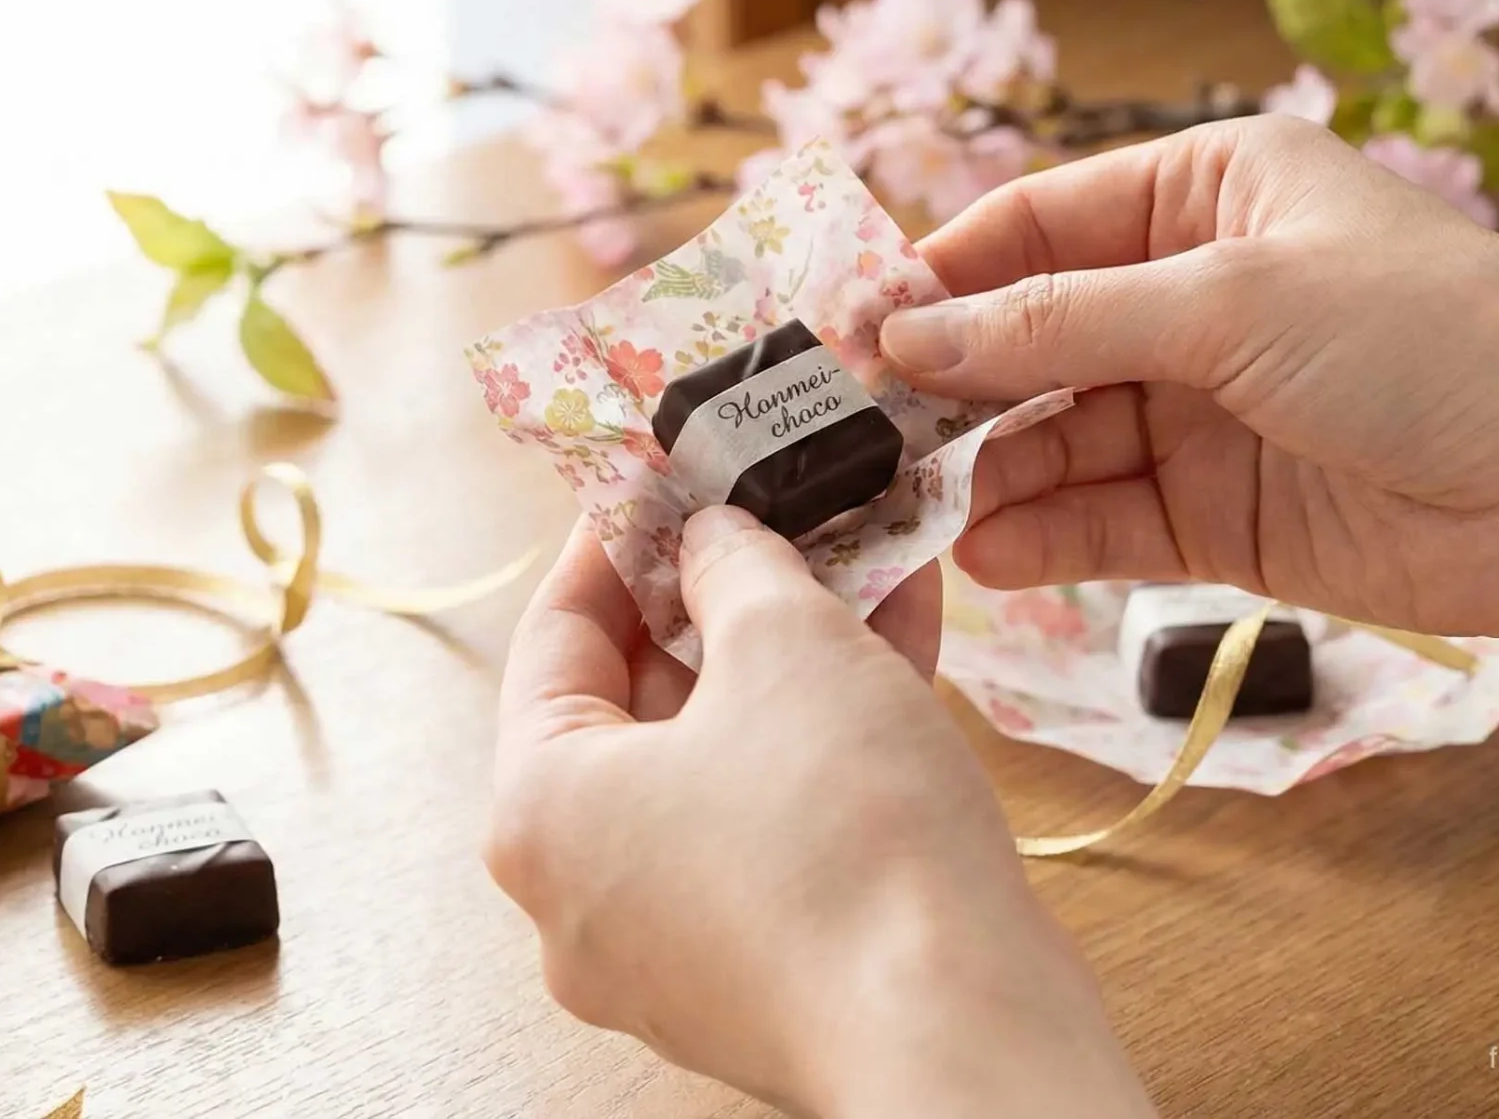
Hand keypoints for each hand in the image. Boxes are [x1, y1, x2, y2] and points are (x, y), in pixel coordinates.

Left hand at [486, 509, 1154, 1116]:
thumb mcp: (788, 643)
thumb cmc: (846, 839)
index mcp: (539, 811)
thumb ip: (737, 566)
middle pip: (639, 705)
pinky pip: (773, 828)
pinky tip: (903, 646)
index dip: (620, 536)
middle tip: (780, 511)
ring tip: (864, 559)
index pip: (556, 635)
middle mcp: (582, 894)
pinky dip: (824, 743)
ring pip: (721, 764)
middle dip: (725, 597)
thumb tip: (715, 539)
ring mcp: (671, 947)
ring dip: (792, 660)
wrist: (959, 1026)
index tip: (670, 473)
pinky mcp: (763, 974)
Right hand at [883, 115, 1498, 640]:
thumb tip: (906, 332)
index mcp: (1210, 193)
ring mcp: (1209, 409)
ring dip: (991, 468)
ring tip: (918, 503)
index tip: (846, 328)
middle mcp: (1199, 294)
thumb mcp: (1226, 302)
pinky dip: (1048, 534)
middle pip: (1034, 336)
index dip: (940, 274)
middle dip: (953, 383)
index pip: (1037, 224)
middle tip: (859, 431)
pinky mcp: (1226, 515)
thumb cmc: (1429, 340)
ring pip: (1060, 435)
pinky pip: (1107, 518)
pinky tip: (991, 550)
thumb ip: (1058, 324)